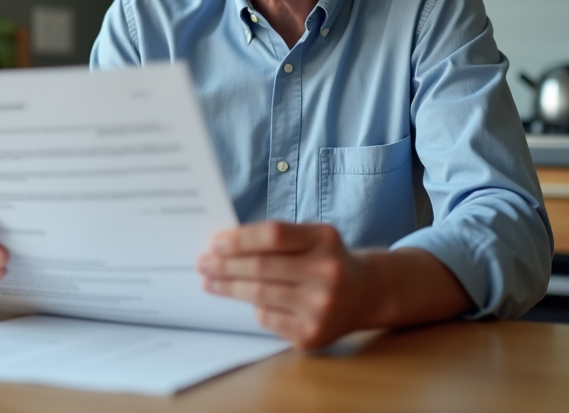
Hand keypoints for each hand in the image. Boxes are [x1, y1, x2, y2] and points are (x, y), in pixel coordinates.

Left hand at [197, 222, 377, 348]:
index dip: (239, 239)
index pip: (274, 235)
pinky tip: (246, 301)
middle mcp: (327, 273)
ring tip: (209, 282)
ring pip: (259, 295)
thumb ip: (276, 238)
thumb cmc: (326, 260)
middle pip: (261, 267)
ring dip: (228, 288)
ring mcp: (321, 307)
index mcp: (324, 239)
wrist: (365, 294)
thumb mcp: (312, 238)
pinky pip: (267, 318)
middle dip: (225, 265)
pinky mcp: (312, 334)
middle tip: (203, 263)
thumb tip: (223, 246)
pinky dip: (254, 307)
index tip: (214, 243)